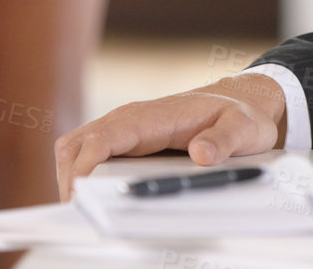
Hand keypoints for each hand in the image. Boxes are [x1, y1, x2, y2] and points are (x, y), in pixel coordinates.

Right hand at [52, 73, 286, 200]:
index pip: (104, 137)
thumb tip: (201, 154)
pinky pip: (91, 154)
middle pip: (77, 144)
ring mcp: (125, 130)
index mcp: (153, 117)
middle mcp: (130, 120)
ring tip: (84, 210)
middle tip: (79, 213)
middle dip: (69, 178)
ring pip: (77, 148)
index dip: (85, 165)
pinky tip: (95, 199)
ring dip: (71, 177)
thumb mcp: (243, 128)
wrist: (241, 101)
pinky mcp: (127, 141)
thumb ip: (224, 140)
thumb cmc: (239, 114)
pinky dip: (82, 175)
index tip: (80, 194)